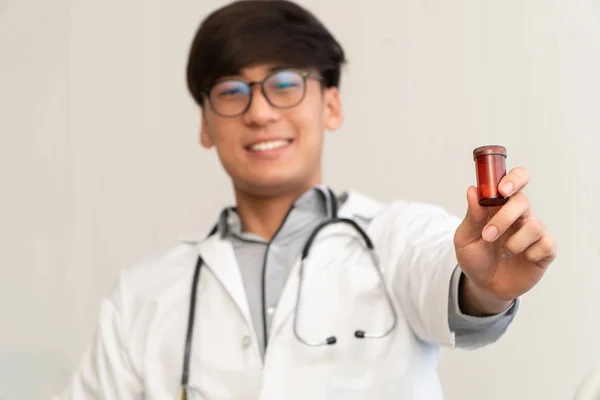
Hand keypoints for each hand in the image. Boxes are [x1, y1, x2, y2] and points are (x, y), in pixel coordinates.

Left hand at [453, 167, 556, 314]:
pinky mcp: (544, 251)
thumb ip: (471, 216)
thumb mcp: (465, 238)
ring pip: (535, 225)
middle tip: (488, 234)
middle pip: (523, 201)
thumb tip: (472, 190)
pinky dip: (532, 252)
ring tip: (504, 251)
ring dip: (515, 241)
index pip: (515, 181)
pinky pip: (547, 244)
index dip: (514, 179)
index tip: (502, 189)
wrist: (483, 286)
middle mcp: (519, 216)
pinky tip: (523, 258)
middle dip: (505, 217)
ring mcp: (532, 233)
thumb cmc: (475, 257)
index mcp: (499, 206)